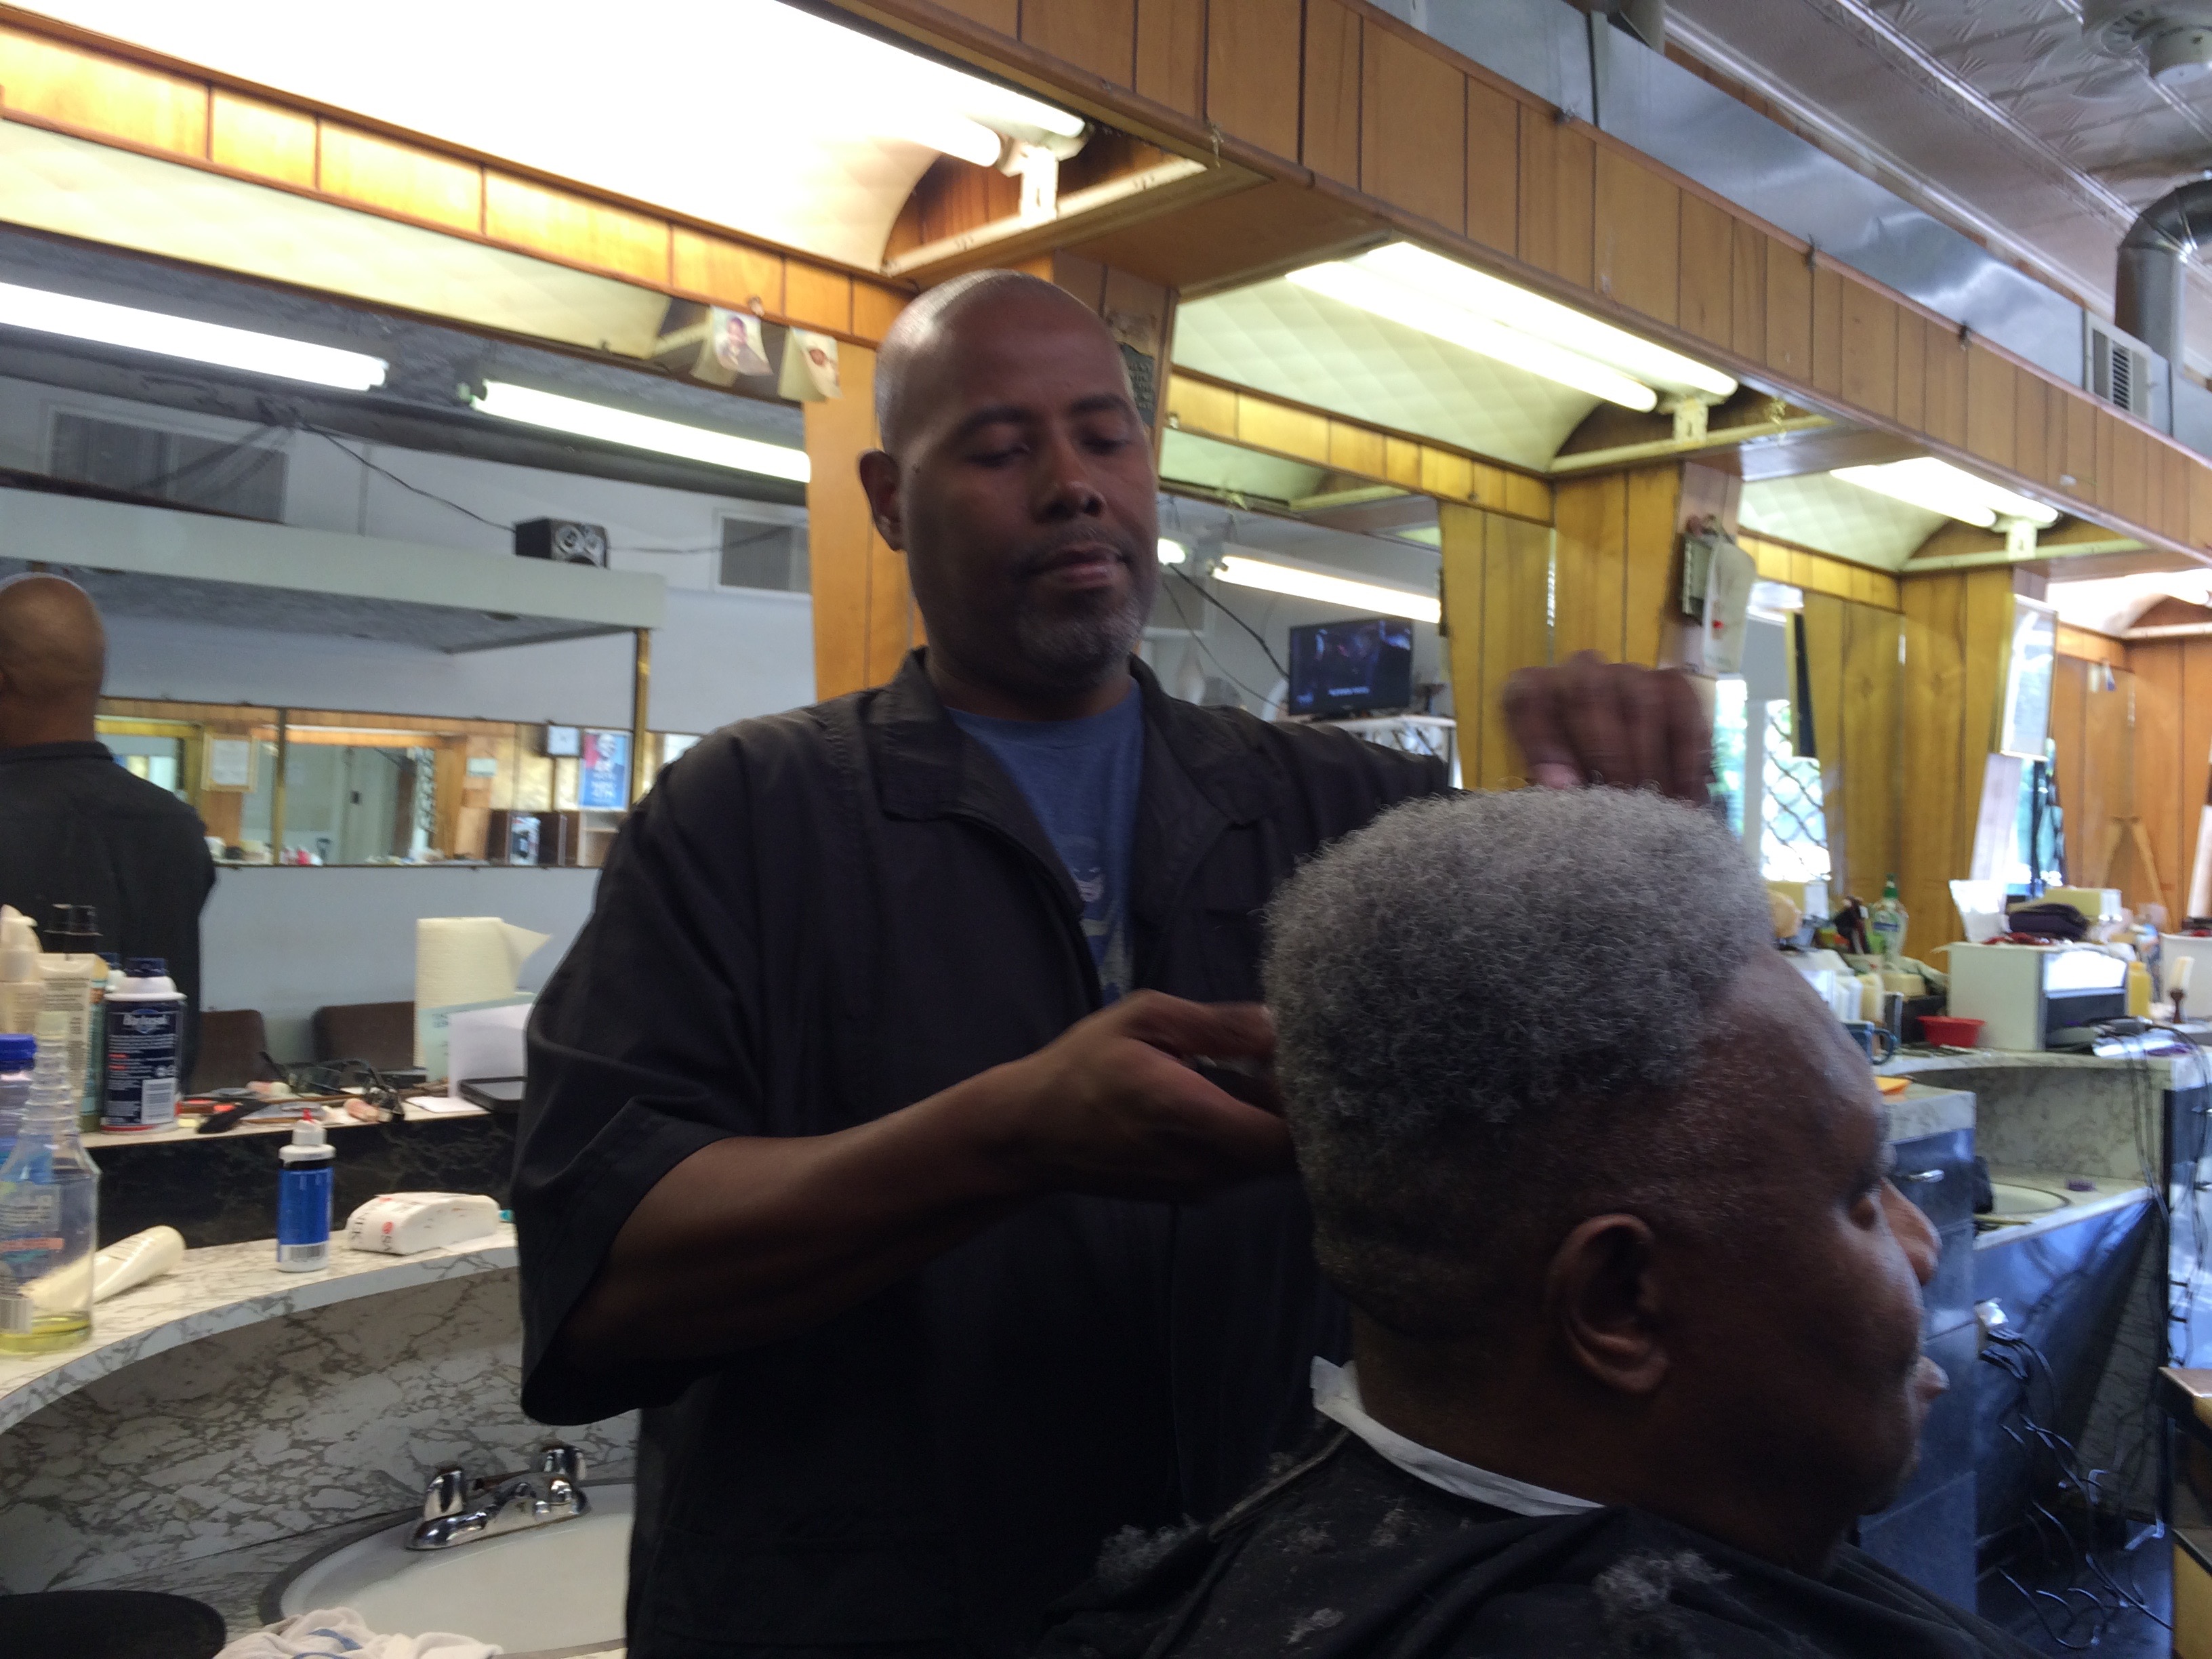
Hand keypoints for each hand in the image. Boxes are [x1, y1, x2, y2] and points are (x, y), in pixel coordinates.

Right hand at [984, 992, 1292, 1200]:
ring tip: (1260, 1082)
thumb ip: (1216, 1024)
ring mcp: (1199, 1187)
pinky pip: (1242, 1169)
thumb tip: (1278, 1024)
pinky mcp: (1191, 1195)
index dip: (1312, 1108)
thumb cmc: (1084, 1066)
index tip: (1310, 1067)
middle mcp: (1203, 1164)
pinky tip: (1231, 1105)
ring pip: (1267, 1165)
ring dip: (1274, 1128)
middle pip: (1288, 1155)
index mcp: (1191, 1115)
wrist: (1032, 1133)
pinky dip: (1250, 1140)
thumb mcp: (1143, 1019)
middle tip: (1291, 1068)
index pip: (1285, 1138)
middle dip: (1300, 1115)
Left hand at [1504, 651, 1711, 801]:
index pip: (1528, 696)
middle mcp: (1579, 672)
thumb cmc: (1576, 782)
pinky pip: (1683, 706)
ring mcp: (1628, 673)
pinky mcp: (1670, 683)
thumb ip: (1553, 783)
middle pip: (1589, 691)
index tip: (1562, 788)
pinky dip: (1687, 753)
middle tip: (1622, 798)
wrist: (1623, 778)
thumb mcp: (1554, 786)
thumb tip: (1564, 785)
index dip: (1542, 740)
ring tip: (1656, 805)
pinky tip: (1687, 792)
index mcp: (1535, 691)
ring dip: (1649, 757)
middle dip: (1607, 752)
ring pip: (1641, 699)